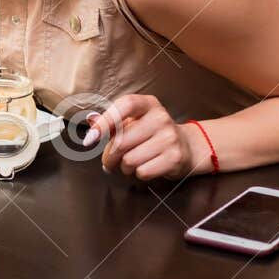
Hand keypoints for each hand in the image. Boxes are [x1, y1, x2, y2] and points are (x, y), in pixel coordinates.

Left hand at [86, 93, 204, 180]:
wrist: (188, 146)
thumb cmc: (151, 133)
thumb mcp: (135, 120)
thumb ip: (113, 121)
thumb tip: (91, 123)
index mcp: (148, 104)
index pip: (125, 105)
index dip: (105, 121)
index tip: (90, 138)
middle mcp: (161, 118)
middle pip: (121, 142)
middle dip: (109, 156)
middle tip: (109, 160)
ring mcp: (170, 138)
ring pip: (129, 160)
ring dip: (124, 166)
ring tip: (130, 162)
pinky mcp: (175, 158)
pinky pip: (143, 172)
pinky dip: (138, 174)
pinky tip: (145, 166)